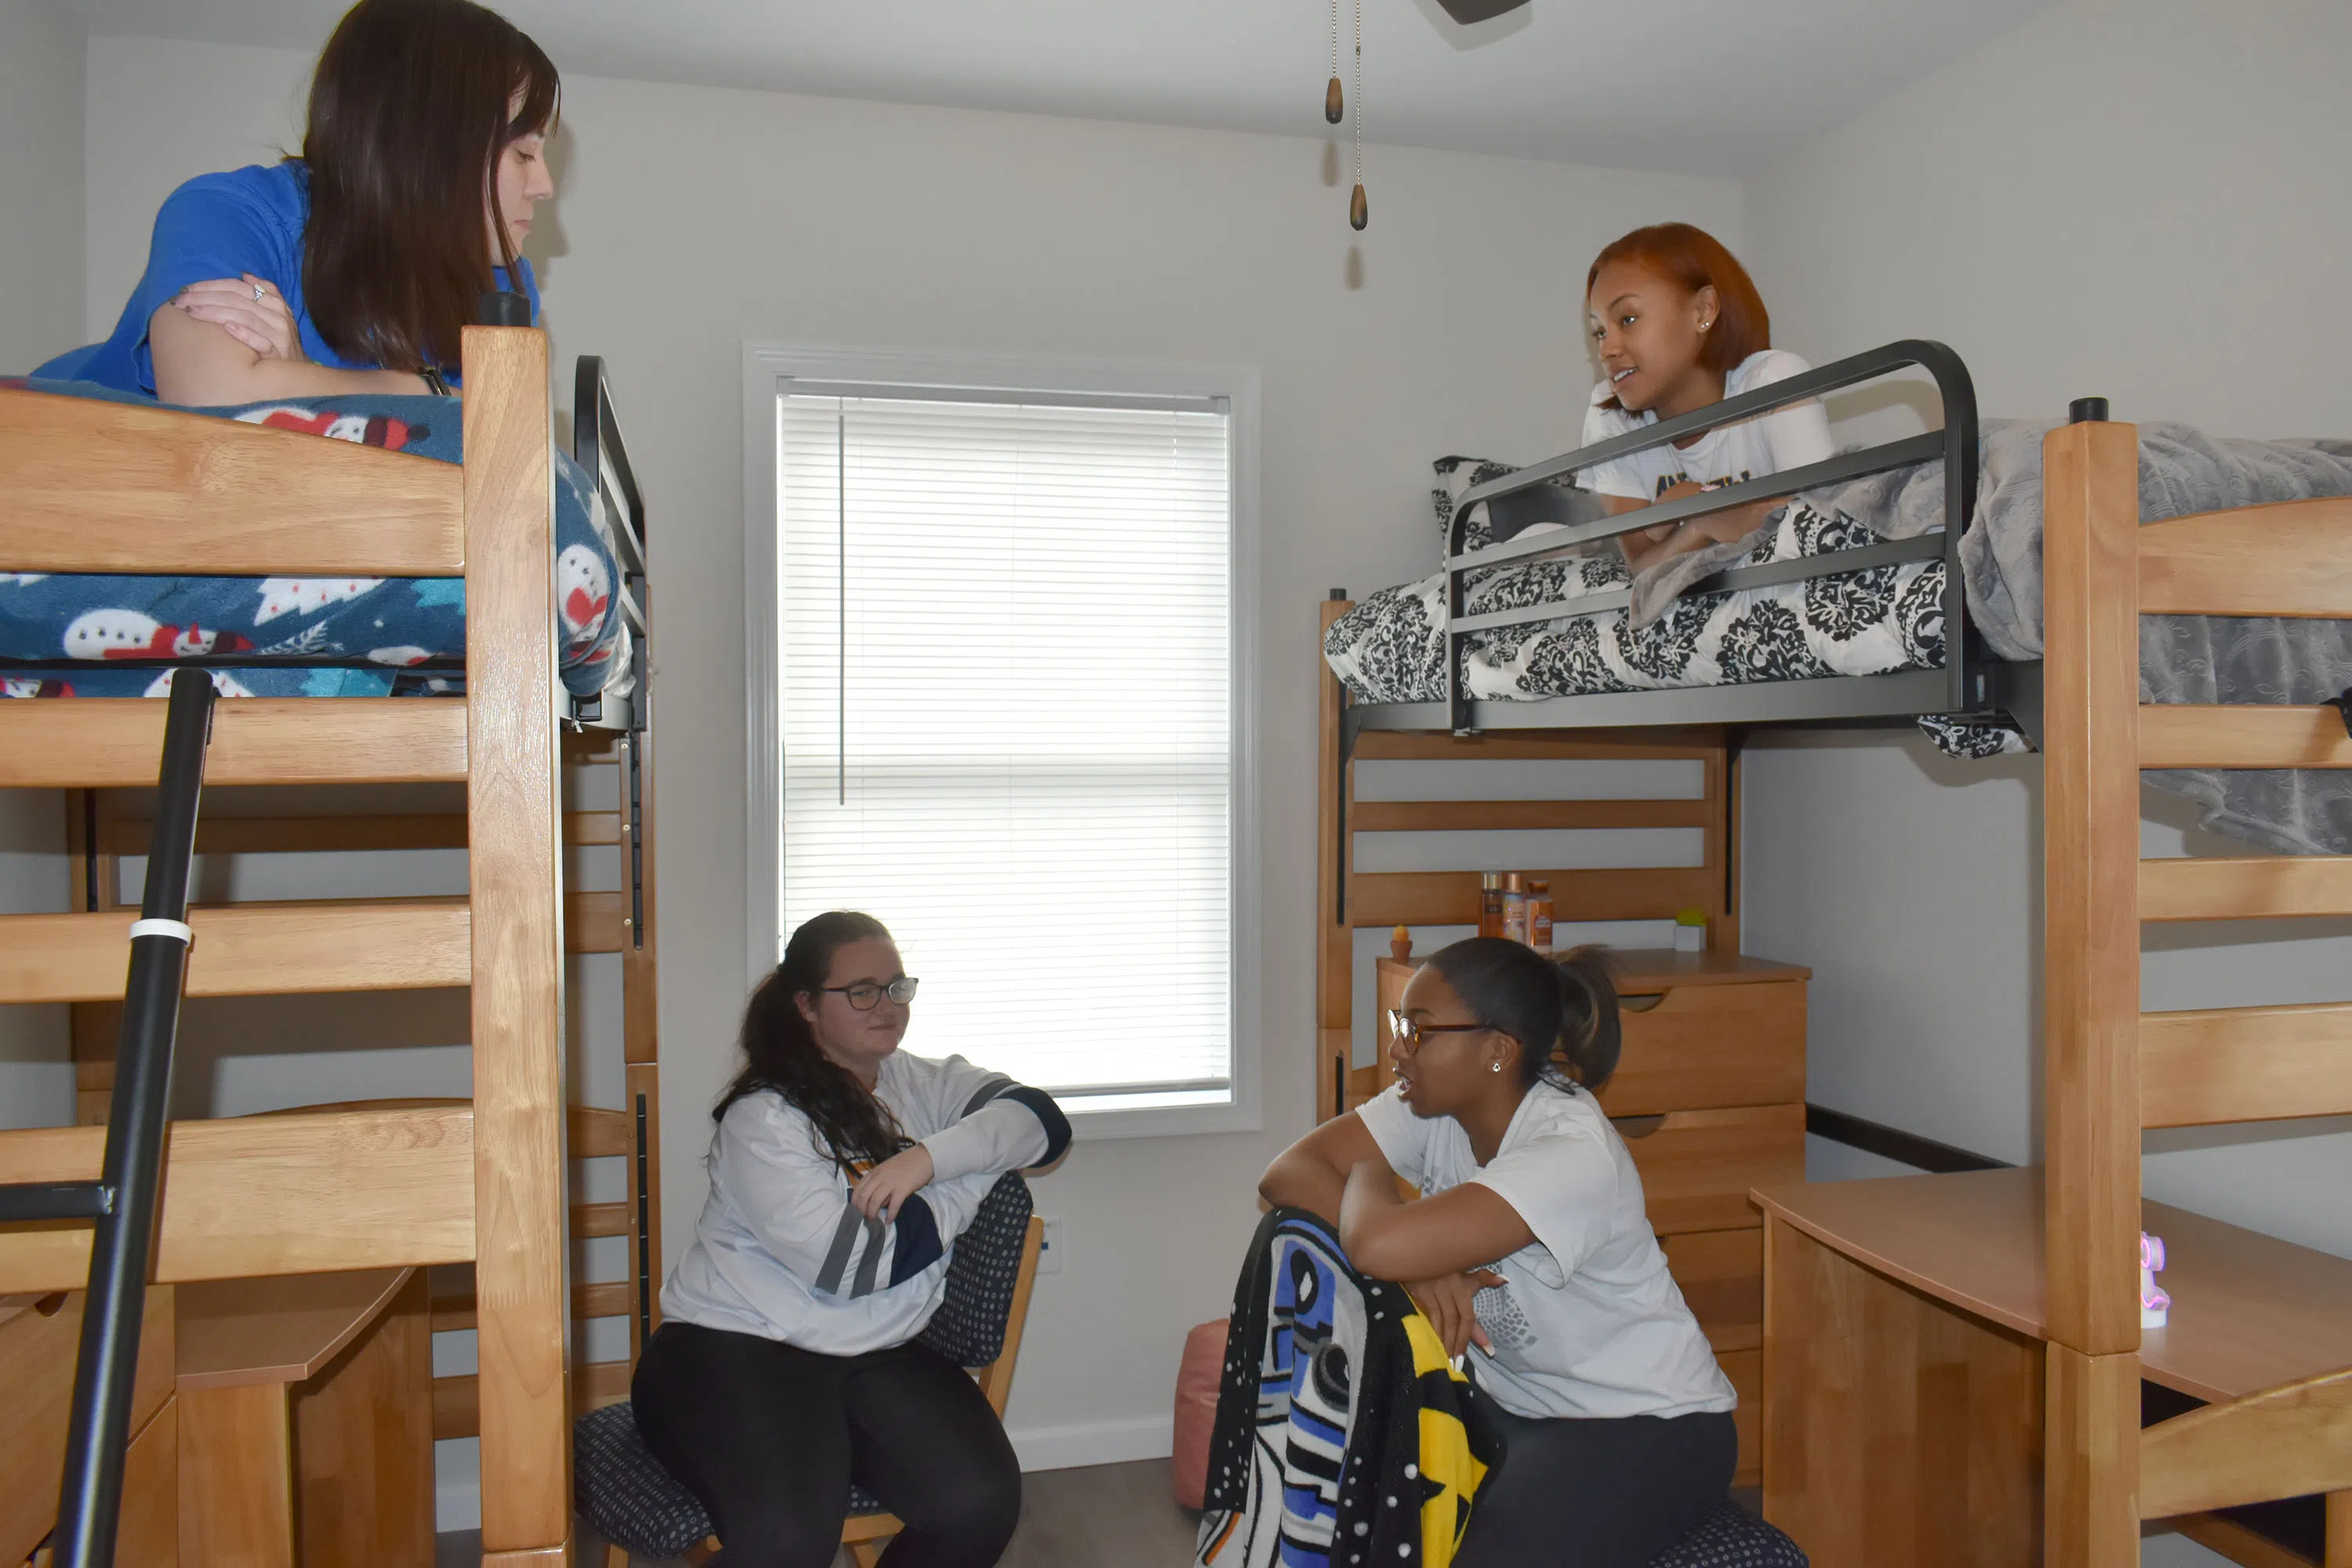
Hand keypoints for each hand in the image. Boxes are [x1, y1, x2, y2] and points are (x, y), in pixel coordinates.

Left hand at [174, 275, 304, 363]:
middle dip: (205, 298)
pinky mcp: (279, 355)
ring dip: (216, 313)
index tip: (186, 290)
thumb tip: (245, 275)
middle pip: (237, 299)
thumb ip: (265, 292)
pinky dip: (244, 333)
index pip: (239, 287)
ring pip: (244, 316)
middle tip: (180, 301)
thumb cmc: (280, 343)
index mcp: (274, 303)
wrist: (300, 374)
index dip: (211, 285)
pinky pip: (260, 341)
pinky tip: (227, 328)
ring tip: (192, 313)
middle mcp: (278, 315)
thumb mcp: (275, 315)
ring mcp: (279, 335)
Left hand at [850, 1144, 934, 1221]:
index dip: (854, 1203)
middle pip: (863, 1196)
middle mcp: (880, 1176)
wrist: (925, 1156)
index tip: (856, 1212)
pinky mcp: (903, 1188)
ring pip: (874, 1201)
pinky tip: (889, 1221)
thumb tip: (877, 1201)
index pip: (857, 1189)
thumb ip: (880, 1182)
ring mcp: (891, 1182)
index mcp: (875, 1172)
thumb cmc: (907, 1163)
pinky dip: (890, 1215)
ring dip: (872, 1214)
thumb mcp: (887, 1170)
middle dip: (861, 1211)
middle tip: (864, 1219)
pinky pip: (893, 1205)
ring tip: (875, 1221)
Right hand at [1402, 1268, 1505, 1360]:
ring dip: (1445, 1341)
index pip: (1469, 1315)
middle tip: (1458, 1364)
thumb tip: (1505, 1280)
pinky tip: (1433, 1343)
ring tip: (1448, 1359)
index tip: (1489, 1352)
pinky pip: (1429, 1316)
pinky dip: (1432, 1330)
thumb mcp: (1464, 1270)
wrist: (1417, 1251)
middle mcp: (1451, 1288)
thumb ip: (1483, 1279)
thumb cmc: (1444, 1264)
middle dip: (1459, 1343)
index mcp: (1463, 1284)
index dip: (1477, 1334)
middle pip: (1457, 1321)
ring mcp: (1435, 1290)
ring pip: (1443, 1321)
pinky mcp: (1420, 1293)